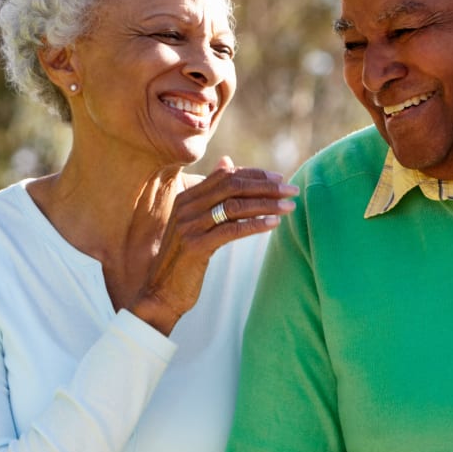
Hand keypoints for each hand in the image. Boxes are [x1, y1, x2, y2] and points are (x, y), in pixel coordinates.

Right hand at [129, 157, 297, 335]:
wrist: (161, 291)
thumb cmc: (184, 256)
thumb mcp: (195, 220)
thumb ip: (210, 194)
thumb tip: (227, 161)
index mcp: (187, 197)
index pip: (226, 175)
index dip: (255, 174)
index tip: (279, 179)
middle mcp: (186, 207)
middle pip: (233, 186)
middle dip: (266, 187)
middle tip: (291, 190)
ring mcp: (189, 226)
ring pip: (235, 206)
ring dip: (267, 205)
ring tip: (289, 207)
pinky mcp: (195, 246)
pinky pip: (232, 230)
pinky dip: (255, 225)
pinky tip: (274, 224)